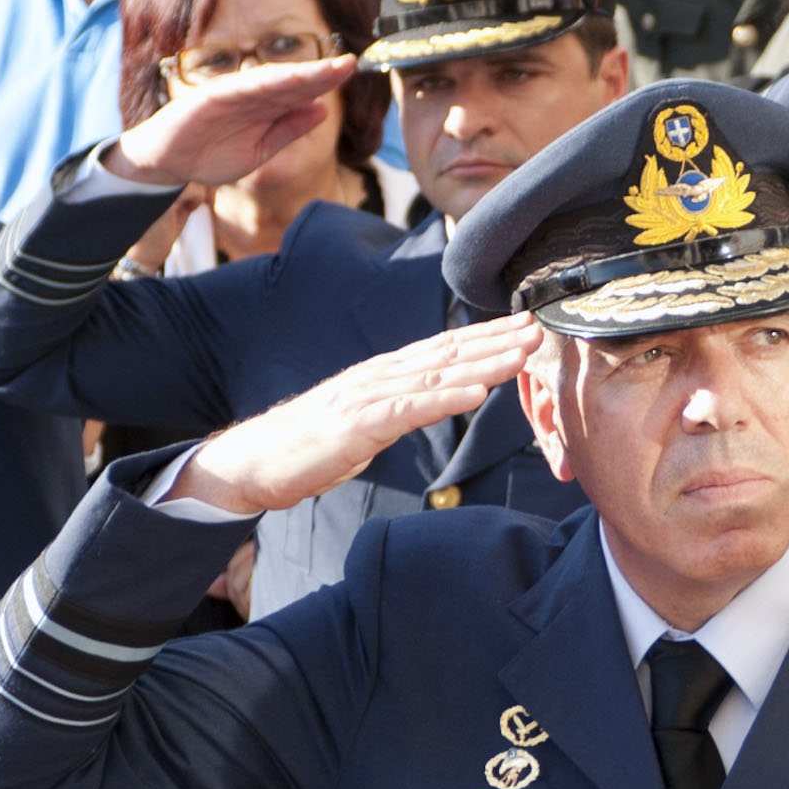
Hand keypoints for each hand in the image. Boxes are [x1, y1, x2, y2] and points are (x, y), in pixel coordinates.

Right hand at [105, 53, 358, 191]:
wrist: (167, 162)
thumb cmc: (211, 153)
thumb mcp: (260, 150)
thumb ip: (288, 130)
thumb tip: (322, 110)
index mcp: (264, 106)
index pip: (300, 91)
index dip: (325, 80)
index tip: (351, 69)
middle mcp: (251, 95)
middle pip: (291, 81)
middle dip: (320, 73)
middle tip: (350, 63)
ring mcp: (230, 94)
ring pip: (270, 81)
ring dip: (298, 75)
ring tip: (327, 70)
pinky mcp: (208, 99)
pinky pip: (239, 90)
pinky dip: (261, 84)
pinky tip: (285, 81)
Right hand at [171, 315, 547, 516]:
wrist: (251, 462)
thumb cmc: (306, 446)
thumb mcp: (364, 423)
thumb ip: (398, 408)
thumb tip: (431, 403)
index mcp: (382, 375)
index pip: (442, 349)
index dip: (485, 336)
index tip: (523, 326)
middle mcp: (378, 376)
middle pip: (446, 354)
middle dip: (495, 341)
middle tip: (537, 328)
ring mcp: (366, 398)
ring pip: (434, 376)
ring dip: (482, 365)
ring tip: (520, 355)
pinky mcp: (354, 426)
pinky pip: (406, 411)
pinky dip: (442, 400)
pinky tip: (474, 395)